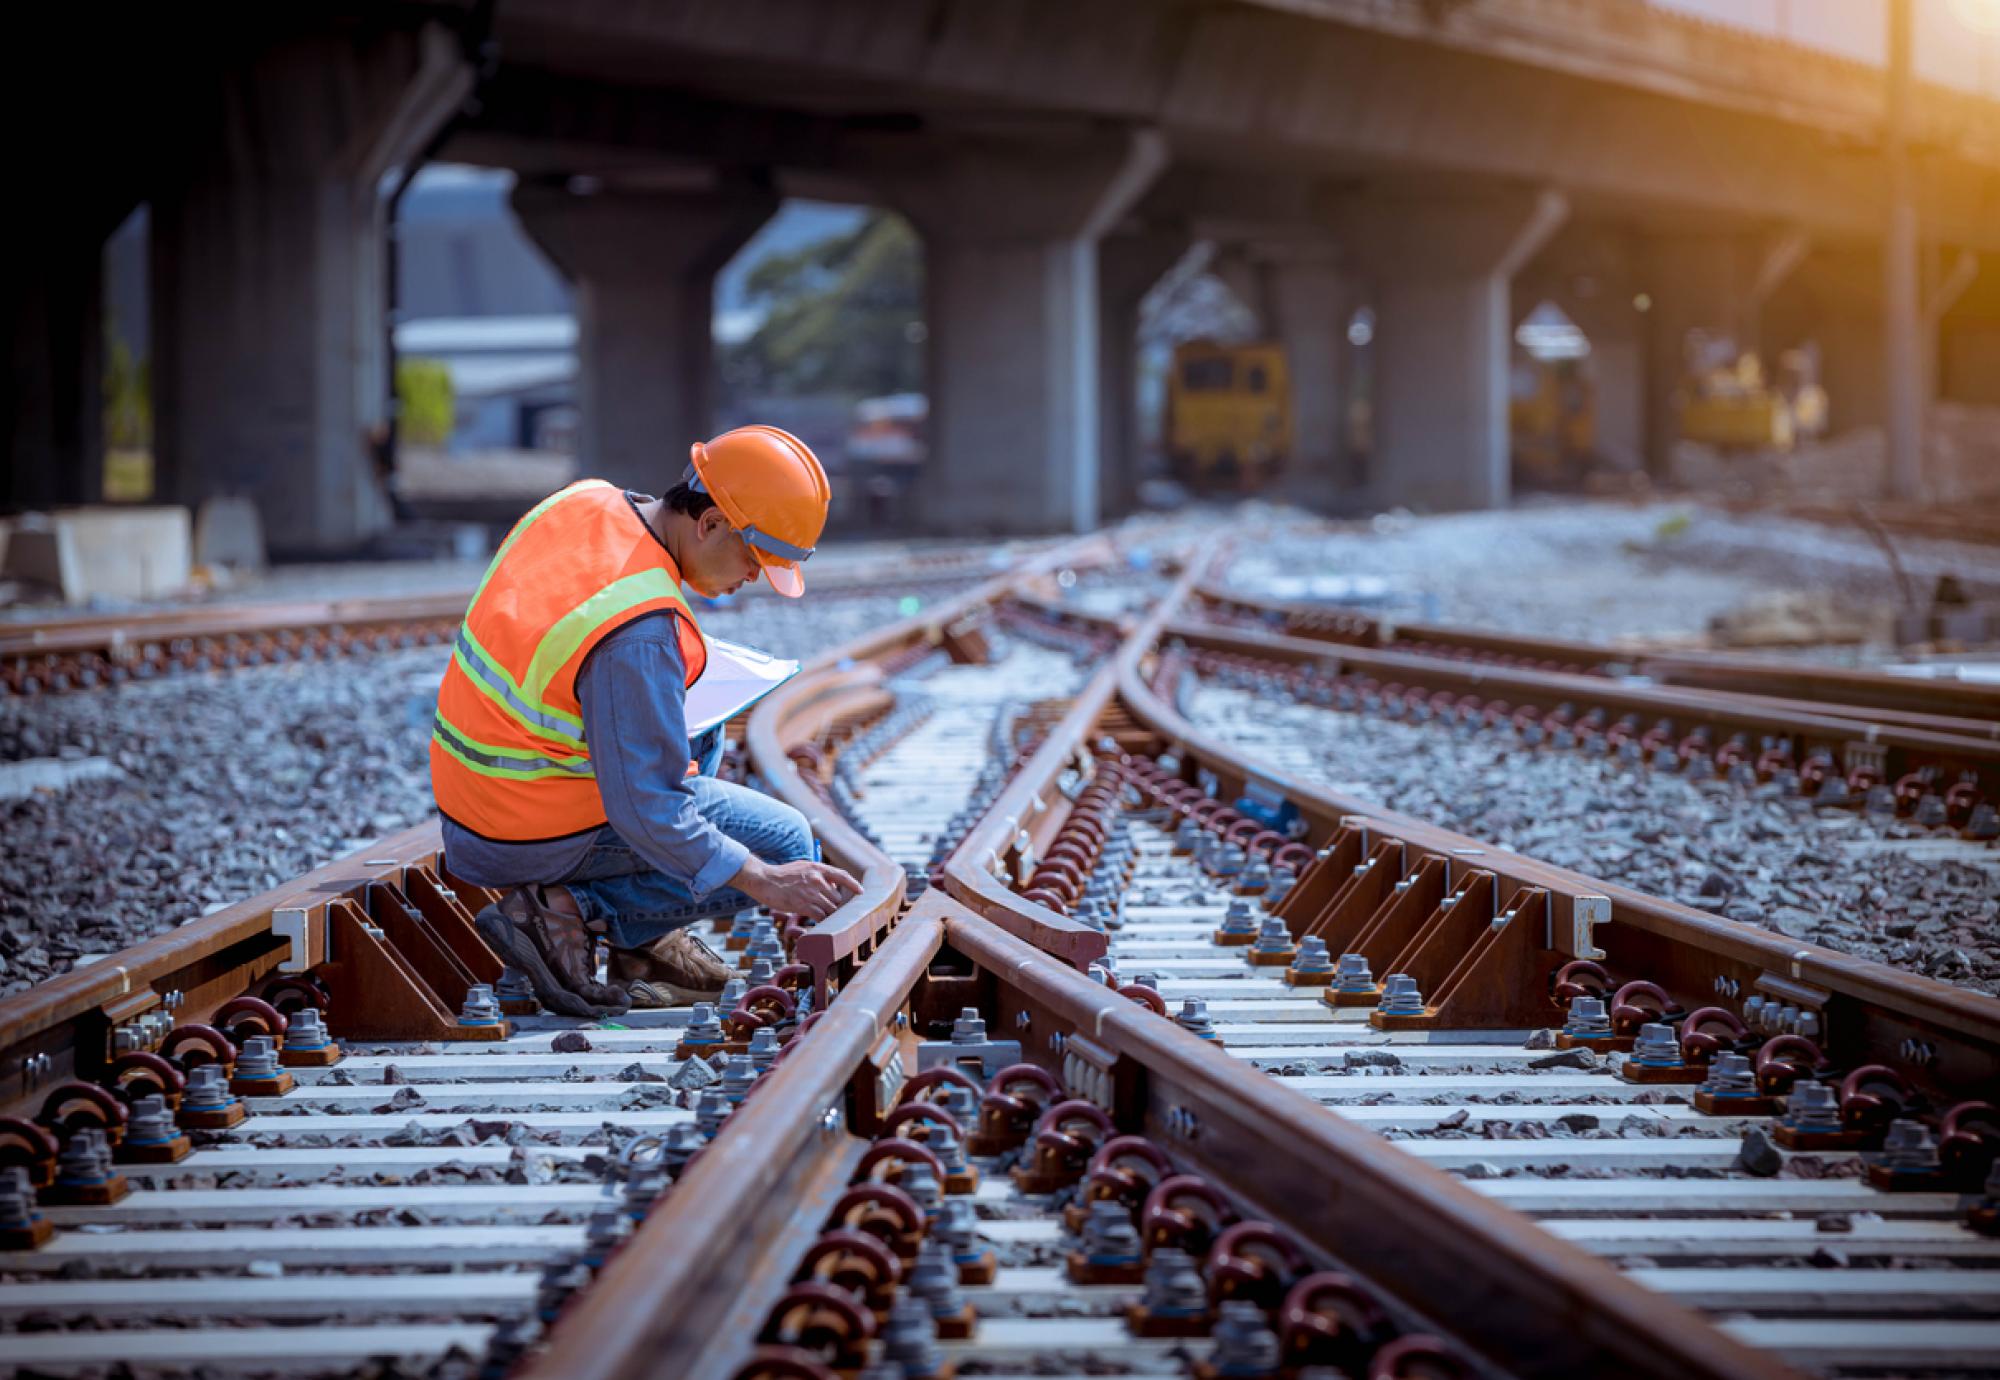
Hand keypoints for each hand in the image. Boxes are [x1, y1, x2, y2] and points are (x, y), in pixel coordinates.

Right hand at [732, 856, 863, 920]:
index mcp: (817, 868)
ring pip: (830, 909)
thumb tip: (832, 885)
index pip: (842, 875)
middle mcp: (817, 879)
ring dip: (827, 915)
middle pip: (836, 899)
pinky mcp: (803, 905)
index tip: (861, 892)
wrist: (764, 880)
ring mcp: (811, 893)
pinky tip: (816, 922)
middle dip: (833, 905)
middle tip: (824, 908)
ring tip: (818, 915)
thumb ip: (818, 874)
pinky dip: (821, 921)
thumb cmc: (782, 875)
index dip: (854, 885)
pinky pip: (821, 917)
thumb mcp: (802, 867)